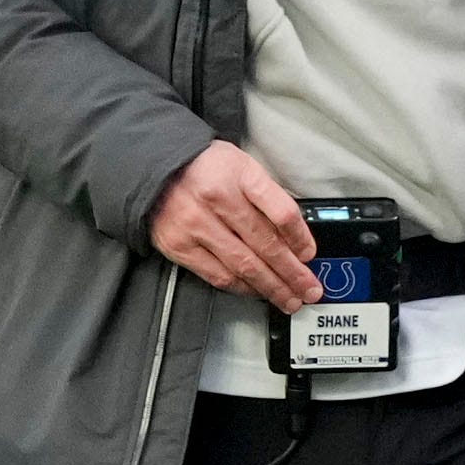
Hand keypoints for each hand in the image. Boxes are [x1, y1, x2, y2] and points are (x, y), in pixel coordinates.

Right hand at [150, 141, 319, 310]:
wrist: (154, 168)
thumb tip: (294, 236)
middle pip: (265, 244)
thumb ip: (267, 196)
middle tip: (309, 289)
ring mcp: (196, 225)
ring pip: (244, 265)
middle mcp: (218, 199)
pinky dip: (242, 287)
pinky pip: (218, 275)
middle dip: (292, 272)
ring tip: (289, 299)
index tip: (310, 255)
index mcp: (239, 174)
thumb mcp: (242, 166)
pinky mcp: (180, 246)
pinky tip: (257, 291)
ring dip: (271, 287)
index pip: (280, 211)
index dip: (300, 237)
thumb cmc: (204, 167)